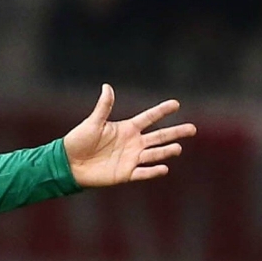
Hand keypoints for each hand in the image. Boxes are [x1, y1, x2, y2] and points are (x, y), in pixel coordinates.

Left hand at [63, 84, 196, 187]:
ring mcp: (131, 158)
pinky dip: (153, 171)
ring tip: (178, 148)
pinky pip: (143, 172)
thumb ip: (103, 107)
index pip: (149, 118)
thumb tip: (107, 87)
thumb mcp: (93, 122)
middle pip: (159, 136)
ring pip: (154, 154)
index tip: (176, 104)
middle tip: (192, 129)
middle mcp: (133, 143)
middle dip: (176, 132)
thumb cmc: (78, 141)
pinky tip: (164, 167)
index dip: (162, 111)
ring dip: (166, 151)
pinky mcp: (126, 173)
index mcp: (126, 128)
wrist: (69, 163)